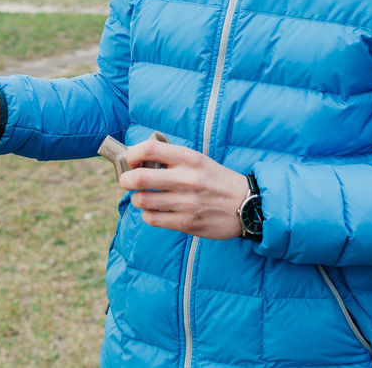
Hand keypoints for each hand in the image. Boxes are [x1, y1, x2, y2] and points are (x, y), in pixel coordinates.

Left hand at [118, 139, 250, 240]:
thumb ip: (172, 159)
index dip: (133, 154)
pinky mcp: (187, 222)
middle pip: (139, 178)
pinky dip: (148, 214)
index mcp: (189, 158)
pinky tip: (154, 211)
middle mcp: (186, 179)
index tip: (131, 160)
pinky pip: (152, 219)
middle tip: (126, 181)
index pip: (149, 149)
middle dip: (125, 179)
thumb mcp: (198, 160)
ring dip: (137, 198)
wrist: (246, 204)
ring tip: (143, 197)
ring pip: (142, 200)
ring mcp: (186, 202)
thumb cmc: (216, 179)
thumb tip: (139, 159)